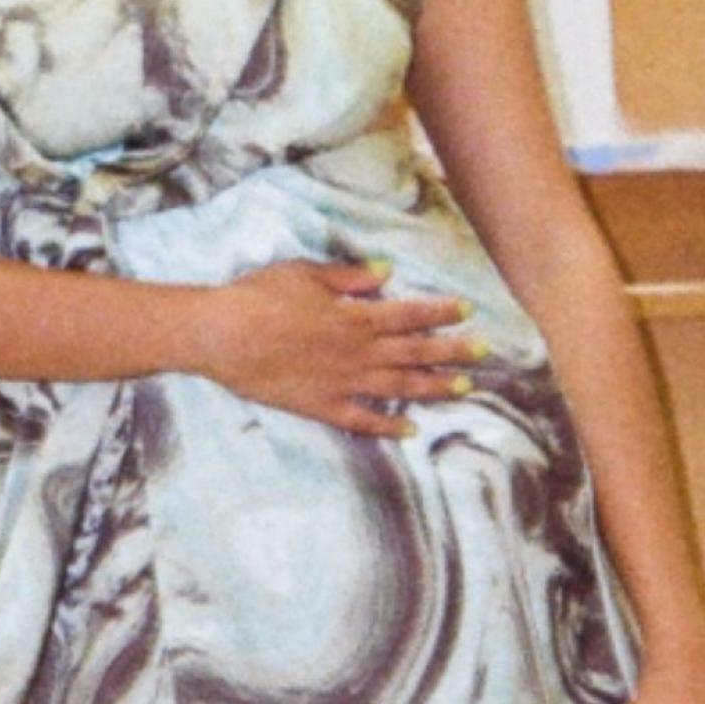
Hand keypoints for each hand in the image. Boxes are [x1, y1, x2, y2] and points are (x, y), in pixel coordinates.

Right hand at [185, 255, 484, 436]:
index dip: (441, 312)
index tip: (467, 311)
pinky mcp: (320, 405)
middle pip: (414, 351)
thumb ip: (349, 276)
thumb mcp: (305, 273)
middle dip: (452, 351)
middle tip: (483, 353)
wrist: (221, 334)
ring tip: (463, 388)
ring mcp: (341, 382)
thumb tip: (385, 273)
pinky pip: (361, 419)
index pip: (410, 313)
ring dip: (433, 387)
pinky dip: (388, 426)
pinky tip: (410, 430)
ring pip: (398, 386)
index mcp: (355, 315)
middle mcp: (357, 351)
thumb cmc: (258, 296)